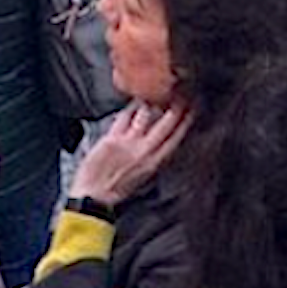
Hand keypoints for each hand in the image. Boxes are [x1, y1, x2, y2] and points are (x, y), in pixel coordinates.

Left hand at [69, 104, 189, 206]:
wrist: (93, 196)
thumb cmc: (117, 189)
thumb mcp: (143, 176)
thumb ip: (152, 157)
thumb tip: (162, 141)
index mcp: (155, 163)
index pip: (176, 137)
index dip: (186, 121)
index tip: (192, 108)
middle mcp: (144, 152)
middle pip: (166, 123)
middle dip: (176, 106)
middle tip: (180, 92)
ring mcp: (128, 143)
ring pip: (145, 115)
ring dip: (150, 101)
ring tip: (153, 91)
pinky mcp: (112, 138)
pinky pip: (124, 117)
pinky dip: (129, 108)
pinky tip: (131, 102)